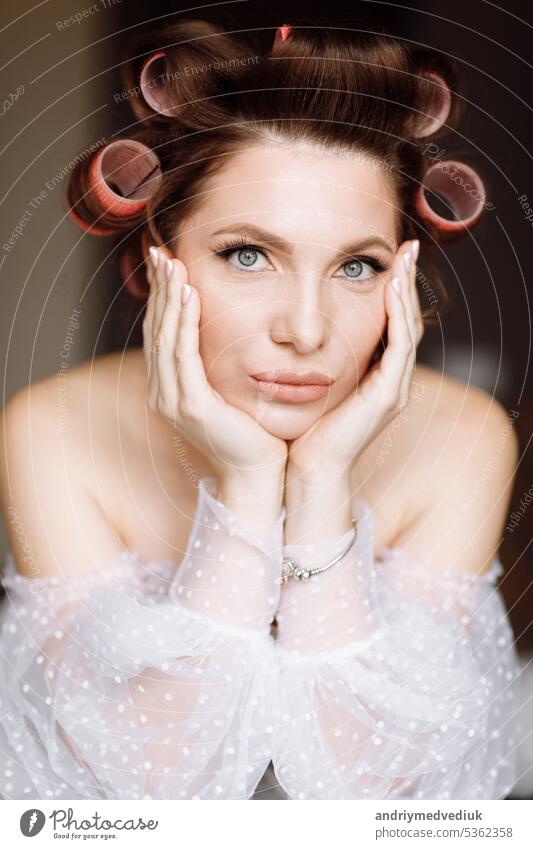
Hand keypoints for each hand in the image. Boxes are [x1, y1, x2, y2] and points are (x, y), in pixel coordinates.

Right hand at [143, 246, 287, 480]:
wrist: (259, 472)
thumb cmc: (251, 431)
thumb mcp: (227, 389)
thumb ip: (214, 363)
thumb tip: (217, 330)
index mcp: (168, 388)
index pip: (160, 332)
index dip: (160, 296)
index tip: (165, 261)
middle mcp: (163, 393)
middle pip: (155, 329)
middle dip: (158, 289)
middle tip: (161, 251)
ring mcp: (173, 401)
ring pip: (165, 338)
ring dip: (168, 299)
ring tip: (173, 265)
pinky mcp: (191, 407)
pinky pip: (183, 357)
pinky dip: (185, 324)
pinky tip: (190, 297)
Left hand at [286, 239, 423, 482]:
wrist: (308, 469)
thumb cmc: (303, 431)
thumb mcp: (311, 385)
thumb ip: (315, 359)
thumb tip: (292, 329)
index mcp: (376, 378)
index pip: (392, 325)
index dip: (393, 292)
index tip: (389, 259)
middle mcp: (391, 381)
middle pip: (408, 321)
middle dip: (407, 283)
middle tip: (407, 247)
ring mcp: (394, 388)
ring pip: (410, 329)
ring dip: (406, 291)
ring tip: (403, 258)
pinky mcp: (388, 395)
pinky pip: (400, 347)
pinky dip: (398, 317)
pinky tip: (391, 290)